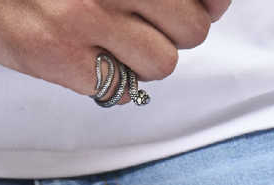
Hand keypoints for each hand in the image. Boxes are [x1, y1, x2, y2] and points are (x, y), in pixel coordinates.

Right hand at [0, 0, 230, 95]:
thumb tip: (212, 5)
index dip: (210, 3)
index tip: (205, 6)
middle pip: (192, 28)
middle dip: (177, 32)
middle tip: (146, 25)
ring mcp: (87, 20)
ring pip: (161, 62)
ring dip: (145, 59)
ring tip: (114, 43)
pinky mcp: (61, 57)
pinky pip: (117, 88)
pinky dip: (109, 80)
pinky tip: (87, 58)